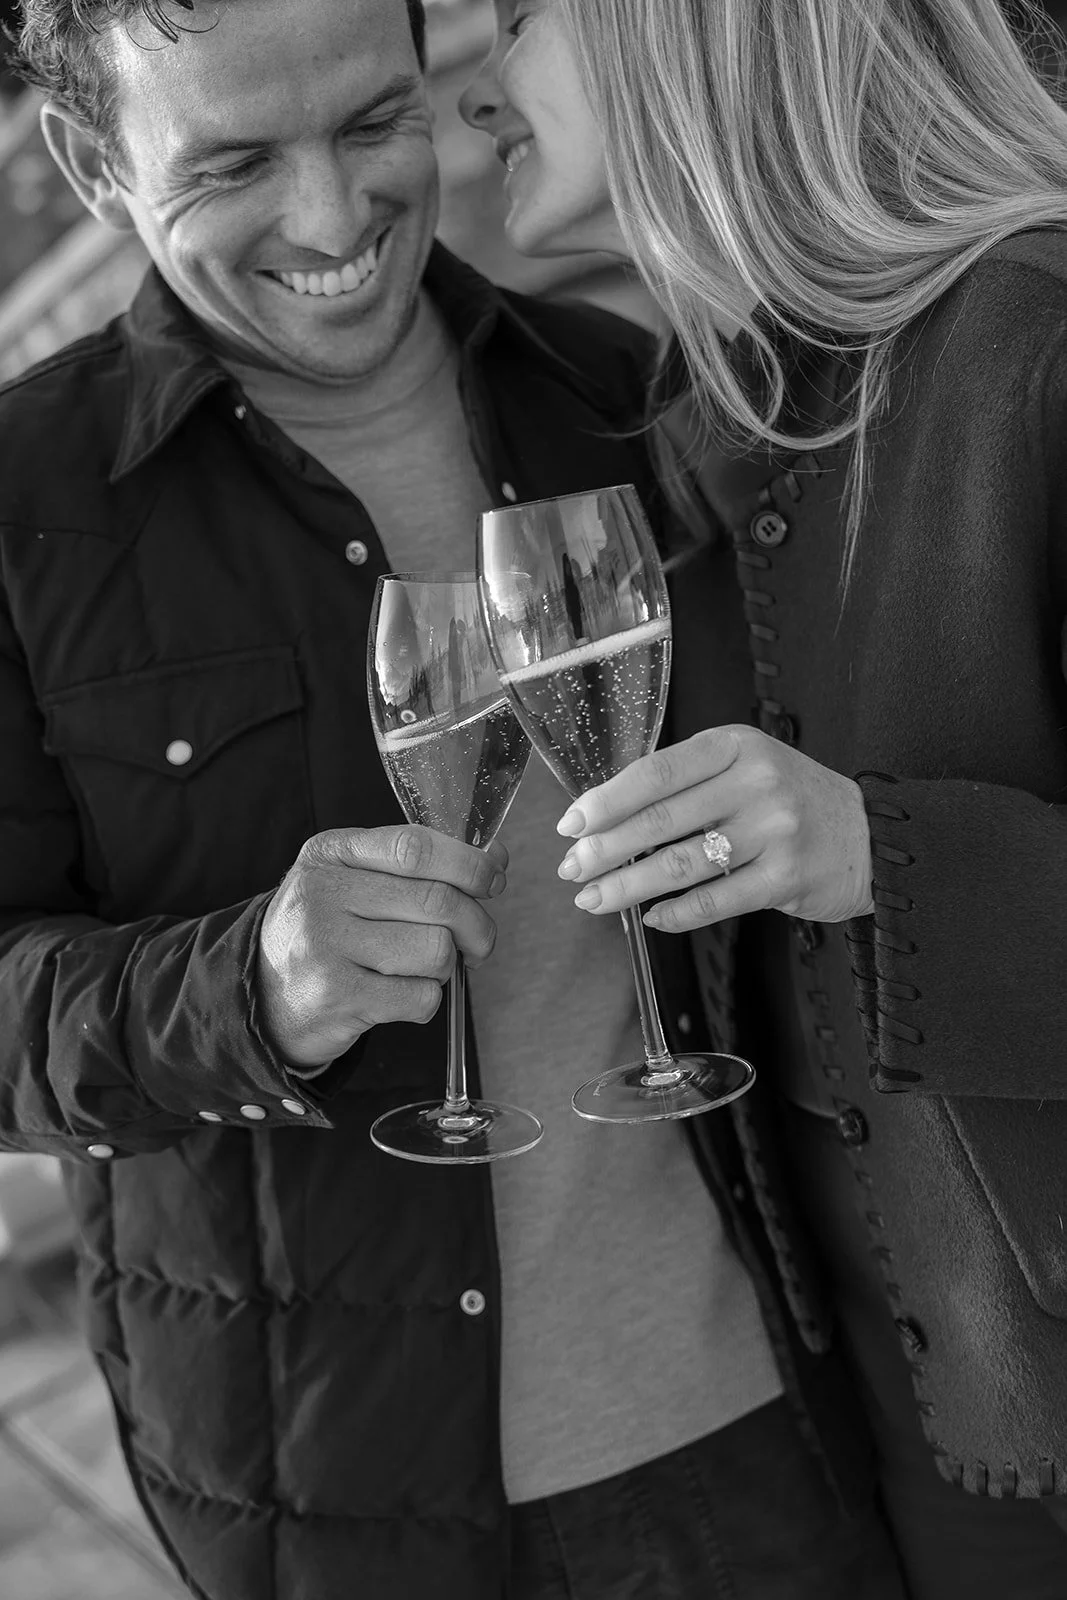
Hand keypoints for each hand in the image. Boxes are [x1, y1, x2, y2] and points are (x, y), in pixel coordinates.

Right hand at [257, 825, 506, 1067]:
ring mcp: (327, 947)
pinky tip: (402, 995)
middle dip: (477, 924)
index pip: (415, 847)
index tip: (493, 879)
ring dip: (446, 966)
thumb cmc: (328, 931)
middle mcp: (323, 894)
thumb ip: (418, 865)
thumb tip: (494, 857)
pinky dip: (426, 1000)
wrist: (262, 993)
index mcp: (331, 853)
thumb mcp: (353, 879)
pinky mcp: (338, 997)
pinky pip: (420, 997)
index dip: (468, 863)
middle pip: (438, 901)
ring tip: (423, 969)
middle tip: (479, 941)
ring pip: (436, 950)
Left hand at [555, 725, 872, 932]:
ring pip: (680, 864)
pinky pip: (715, 900)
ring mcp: (774, 830)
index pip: (655, 772)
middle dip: (605, 849)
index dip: (606, 800)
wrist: (870, 835)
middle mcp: (755, 782)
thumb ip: (688, 781)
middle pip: (661, 820)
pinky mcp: (786, 877)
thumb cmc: (791, 799)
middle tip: (571, 869)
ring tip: (594, 899)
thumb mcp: (745, 766)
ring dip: (628, 886)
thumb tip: (608, 814)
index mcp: (735, 746)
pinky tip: (651, 918)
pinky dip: (676, 913)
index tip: (570, 824)